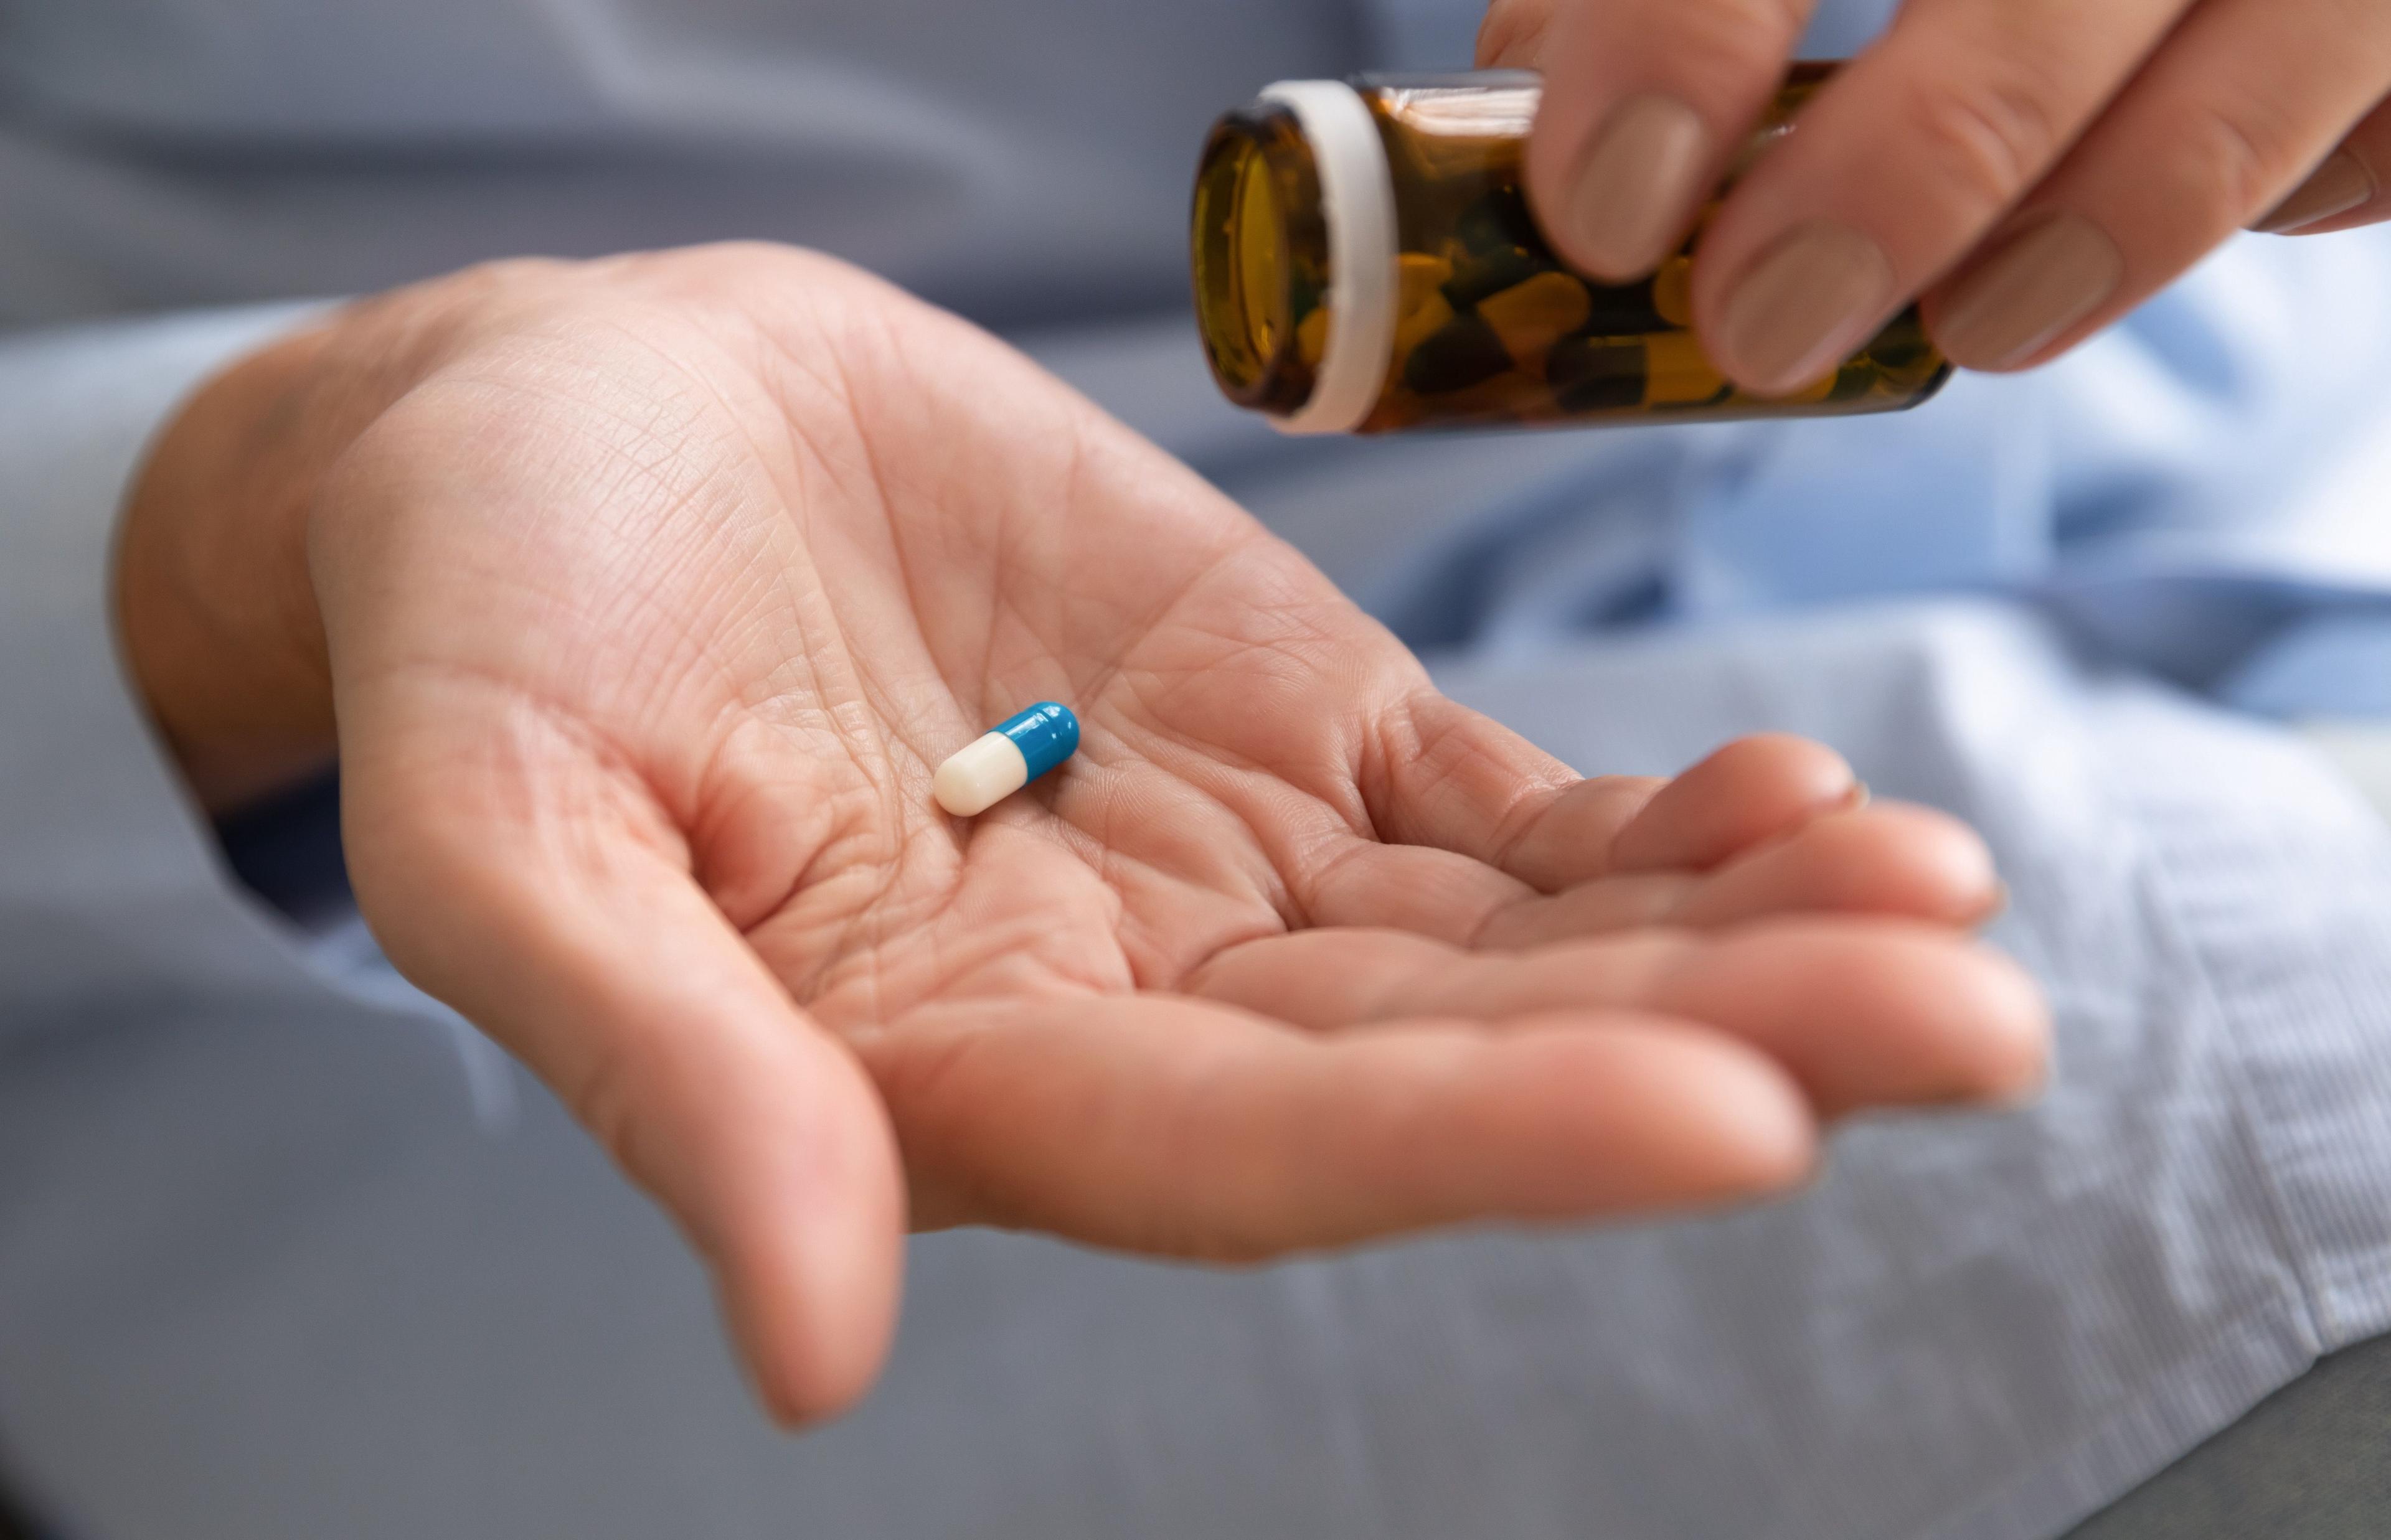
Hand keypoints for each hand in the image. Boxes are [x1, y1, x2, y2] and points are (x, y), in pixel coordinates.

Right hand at [117, 245, 2044, 1420]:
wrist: (571, 422)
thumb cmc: (488, 622)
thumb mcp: (501, 835)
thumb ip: (663, 1069)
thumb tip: (807, 1347)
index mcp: (948, 1081)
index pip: (1248, 1152)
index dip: (1481, 1144)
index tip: (1735, 1116)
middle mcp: (1127, 1009)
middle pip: (1447, 1065)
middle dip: (1708, 1045)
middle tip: (1965, 1024)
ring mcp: (1231, 869)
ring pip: (1522, 945)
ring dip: (1744, 936)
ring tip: (1951, 912)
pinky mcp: (1292, 729)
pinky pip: (1510, 814)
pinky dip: (1666, 824)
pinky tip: (1817, 807)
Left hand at [1486, 0, 2390, 387]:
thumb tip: (1552, 147)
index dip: (1684, 33)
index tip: (1603, 206)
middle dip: (1919, 155)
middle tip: (1766, 325)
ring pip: (2284, 37)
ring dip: (2114, 210)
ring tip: (1971, 329)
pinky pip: (2384, 122)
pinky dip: (2289, 187)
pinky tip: (2168, 208)